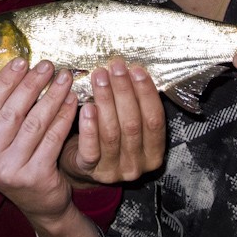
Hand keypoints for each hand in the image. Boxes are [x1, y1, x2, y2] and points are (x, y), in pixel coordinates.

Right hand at [0, 58, 79, 220]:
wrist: (40, 204)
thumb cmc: (20, 162)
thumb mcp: (1, 141)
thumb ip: (3, 113)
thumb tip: (18, 68)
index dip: (5, 81)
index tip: (22, 61)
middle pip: (11, 112)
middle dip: (32, 84)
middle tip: (48, 65)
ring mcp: (9, 171)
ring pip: (35, 123)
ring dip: (52, 96)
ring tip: (64, 78)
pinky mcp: (35, 177)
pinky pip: (53, 138)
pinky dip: (64, 115)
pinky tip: (73, 101)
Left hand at [60, 57, 165, 185]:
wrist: (80, 165)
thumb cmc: (109, 135)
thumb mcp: (128, 124)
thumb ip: (134, 106)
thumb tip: (132, 71)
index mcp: (153, 152)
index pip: (155, 120)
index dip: (147, 94)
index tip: (137, 69)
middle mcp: (137, 165)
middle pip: (132, 124)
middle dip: (124, 91)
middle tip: (116, 67)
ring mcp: (113, 170)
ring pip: (111, 132)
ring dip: (105, 100)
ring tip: (99, 77)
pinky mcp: (89, 170)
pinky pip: (90, 148)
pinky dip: (89, 127)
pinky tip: (87, 107)